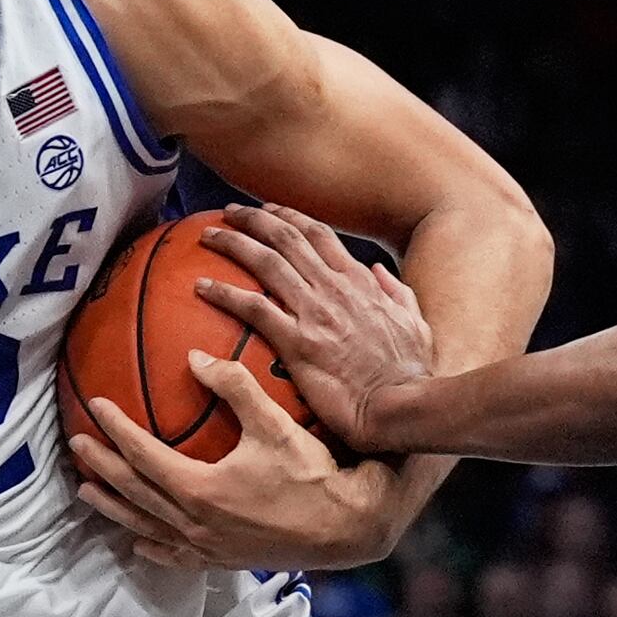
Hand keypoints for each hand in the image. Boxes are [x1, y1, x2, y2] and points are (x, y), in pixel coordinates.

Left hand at [69, 352, 402, 569]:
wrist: (344, 527)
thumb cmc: (311, 473)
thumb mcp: (273, 423)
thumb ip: (233, 386)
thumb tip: (194, 358)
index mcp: (199, 488)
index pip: (142, 455)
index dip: (115, 430)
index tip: (95, 409)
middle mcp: (194, 522)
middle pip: (134, 491)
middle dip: (101, 467)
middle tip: (76, 447)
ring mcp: (205, 546)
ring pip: (146, 525)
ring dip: (113, 507)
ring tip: (87, 493)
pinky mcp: (221, 561)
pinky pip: (174, 556)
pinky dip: (150, 546)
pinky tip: (137, 542)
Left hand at [194, 207, 434, 452]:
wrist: (402, 404)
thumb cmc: (411, 374)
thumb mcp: (415, 323)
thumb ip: (397, 293)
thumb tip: (379, 271)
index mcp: (360, 281)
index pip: (319, 234)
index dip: (288, 217)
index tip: (267, 212)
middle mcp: (335, 287)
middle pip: (286, 237)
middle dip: (252, 219)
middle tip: (226, 214)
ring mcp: (315, 312)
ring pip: (266, 261)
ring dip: (232, 243)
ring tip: (206, 236)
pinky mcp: (298, 342)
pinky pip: (253, 308)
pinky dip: (224, 293)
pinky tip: (201, 288)